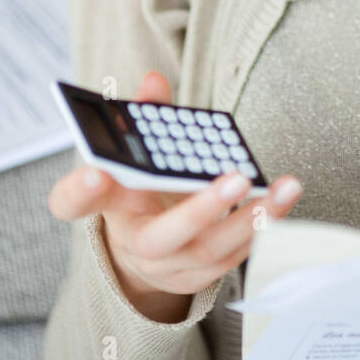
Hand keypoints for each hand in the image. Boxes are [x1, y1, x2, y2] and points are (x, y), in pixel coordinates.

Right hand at [48, 71, 302, 322]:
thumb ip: (144, 116)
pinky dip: (263, 228)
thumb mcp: (135, 155)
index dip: (81, 190)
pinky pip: (235, 257)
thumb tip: (155, 82)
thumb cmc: (140, 192)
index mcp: (107, 205)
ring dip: (252, 219)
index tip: (97, 174)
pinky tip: (283, 201)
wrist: (145, 251)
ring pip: (209, 250)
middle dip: (200, 210)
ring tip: (284, 188)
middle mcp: (134, 242)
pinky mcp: (200, 277)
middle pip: (159, 237)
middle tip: (236, 178)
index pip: (75, 202)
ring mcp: (169, 265)